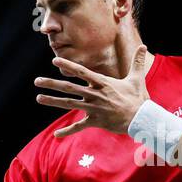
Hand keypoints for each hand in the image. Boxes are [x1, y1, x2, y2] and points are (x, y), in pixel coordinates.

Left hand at [34, 44, 150, 138]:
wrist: (141, 118)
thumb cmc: (138, 98)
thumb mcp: (137, 78)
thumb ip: (137, 63)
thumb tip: (145, 46)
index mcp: (102, 83)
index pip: (81, 72)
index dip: (68, 65)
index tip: (54, 61)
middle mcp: (95, 94)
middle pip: (69, 88)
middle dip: (52, 84)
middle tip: (37, 81)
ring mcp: (93, 108)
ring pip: (69, 104)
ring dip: (52, 101)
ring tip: (38, 98)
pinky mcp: (95, 121)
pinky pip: (78, 127)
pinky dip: (67, 131)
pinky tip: (56, 135)